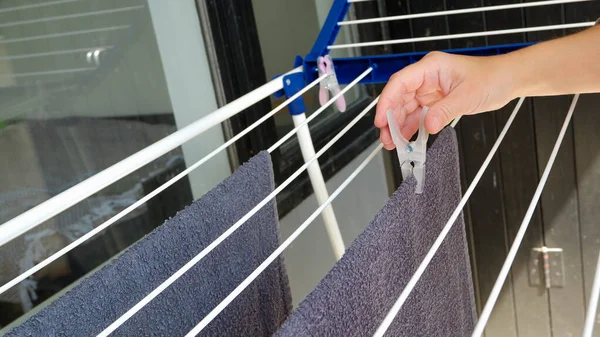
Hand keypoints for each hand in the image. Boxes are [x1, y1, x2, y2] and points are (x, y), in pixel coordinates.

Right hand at [374, 51, 514, 149]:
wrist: (508, 81)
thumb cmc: (491, 78)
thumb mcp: (467, 96)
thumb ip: (445, 111)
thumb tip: (429, 126)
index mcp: (430, 67)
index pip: (400, 83)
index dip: (387, 101)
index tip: (381, 120)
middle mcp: (426, 78)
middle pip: (399, 98)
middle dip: (391, 119)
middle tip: (387, 138)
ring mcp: (429, 91)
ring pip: (406, 109)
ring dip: (399, 126)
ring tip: (394, 144)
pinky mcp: (435, 102)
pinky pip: (418, 116)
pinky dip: (412, 129)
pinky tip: (408, 141)